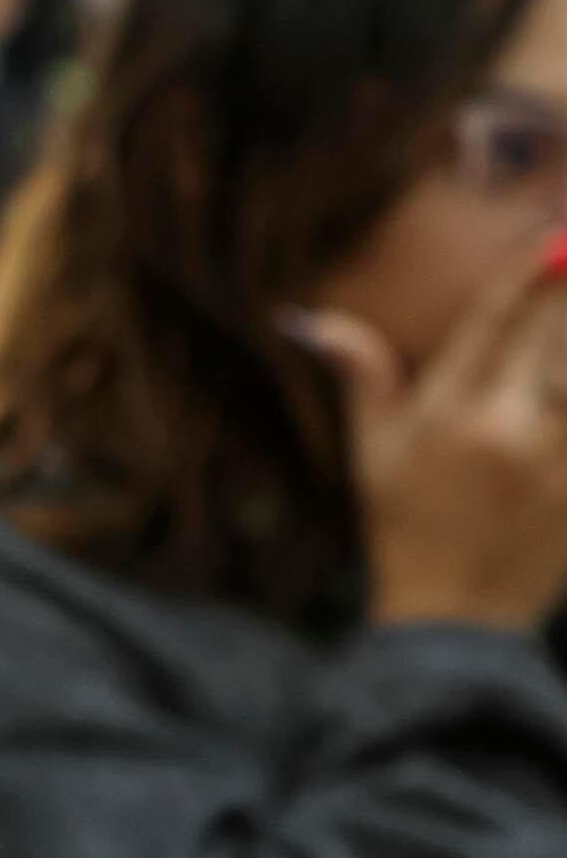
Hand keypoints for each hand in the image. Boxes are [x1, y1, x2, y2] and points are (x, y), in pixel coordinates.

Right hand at [286, 261, 566, 630]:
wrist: (453, 620)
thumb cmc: (406, 530)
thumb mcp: (373, 456)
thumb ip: (364, 380)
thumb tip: (314, 321)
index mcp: (445, 417)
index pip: (495, 325)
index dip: (531, 275)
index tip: (558, 237)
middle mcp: (505, 432)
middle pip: (558, 336)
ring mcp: (557, 461)